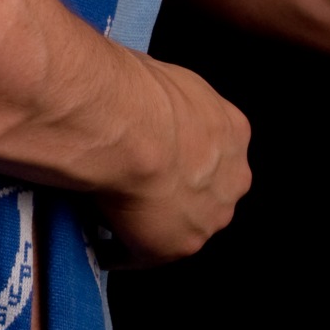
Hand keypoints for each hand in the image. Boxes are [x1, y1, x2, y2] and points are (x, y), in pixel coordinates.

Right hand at [95, 58, 251, 264]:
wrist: (130, 130)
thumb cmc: (138, 92)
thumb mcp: (161, 75)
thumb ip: (162, 96)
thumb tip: (136, 90)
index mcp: (233, 131)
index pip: (211, 149)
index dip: (180, 153)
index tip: (153, 154)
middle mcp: (232, 179)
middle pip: (205, 192)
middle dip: (175, 192)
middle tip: (132, 185)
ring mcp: (209, 217)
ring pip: (179, 224)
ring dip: (150, 223)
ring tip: (110, 217)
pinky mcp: (176, 247)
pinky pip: (141, 253)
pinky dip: (119, 250)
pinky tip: (96, 242)